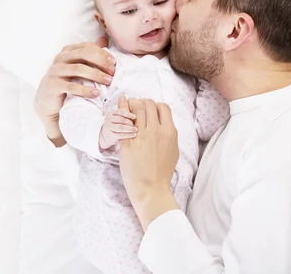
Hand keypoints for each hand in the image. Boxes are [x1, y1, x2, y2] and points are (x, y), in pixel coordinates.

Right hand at [35, 37, 113, 144]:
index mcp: (67, 51)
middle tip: (113, 71)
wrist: (48, 103)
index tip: (114, 63)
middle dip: (101, 62)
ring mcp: (54, 71)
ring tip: (108, 81)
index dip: (103, 53)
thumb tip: (104, 39)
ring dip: (96, 75)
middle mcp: (60, 58)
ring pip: (78, 69)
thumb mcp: (79, 66)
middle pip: (83, 54)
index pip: (87, 46)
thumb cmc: (67, 82)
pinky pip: (71, 86)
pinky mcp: (52, 85)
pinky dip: (85, 90)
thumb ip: (90, 54)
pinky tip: (96, 93)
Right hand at [99, 105, 137, 150]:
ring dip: (129, 128)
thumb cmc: (117, 124)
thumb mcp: (121, 117)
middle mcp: (109, 119)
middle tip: (138, 124)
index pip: (120, 111)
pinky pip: (120, 135)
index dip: (128, 114)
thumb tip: (138, 108)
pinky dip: (128, 134)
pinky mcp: (110, 135)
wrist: (107, 135)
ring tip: (136, 129)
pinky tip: (133, 134)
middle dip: (130, 122)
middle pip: (120, 119)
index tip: (135, 116)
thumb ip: (127, 112)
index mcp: (112, 113)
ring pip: (120, 127)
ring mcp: (108, 127)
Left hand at [119, 97, 178, 228]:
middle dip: (141, 102)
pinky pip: (123, 122)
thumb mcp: (173, 150)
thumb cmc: (162, 172)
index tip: (148, 108)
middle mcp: (157, 131)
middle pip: (148, 104)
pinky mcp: (128, 143)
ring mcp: (142, 137)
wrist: (151, 189)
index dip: (154, 105)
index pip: (163, 107)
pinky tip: (117, 111)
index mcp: (170, 132)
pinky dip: (120, 112)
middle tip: (134, 106)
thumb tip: (164, 123)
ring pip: (136, 109)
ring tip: (126, 107)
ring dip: (130, 104)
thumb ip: (169, 134)